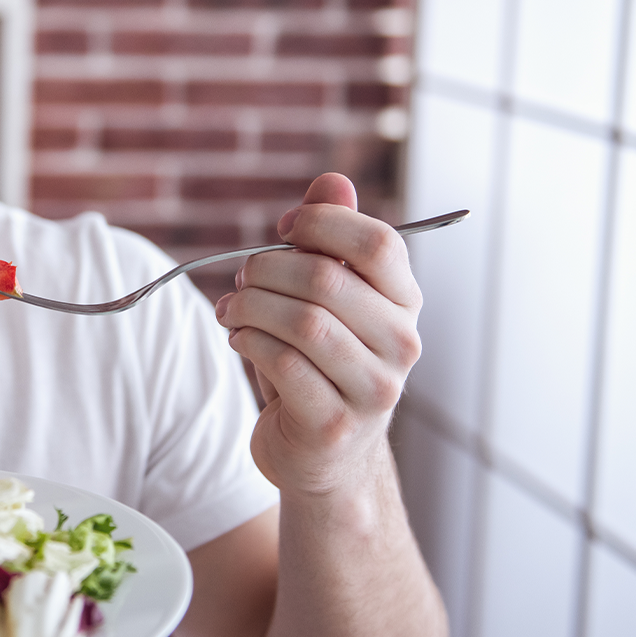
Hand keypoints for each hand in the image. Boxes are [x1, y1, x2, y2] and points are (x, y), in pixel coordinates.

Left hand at [214, 173, 422, 495]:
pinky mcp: (334, 423)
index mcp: (404, 302)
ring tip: (231, 310)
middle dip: (267, 270)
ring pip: (302, 322)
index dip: (320, 225)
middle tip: (241, 278)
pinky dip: (247, 342)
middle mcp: (401, 344)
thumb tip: (332, 181)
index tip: (281, 231)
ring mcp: (374, 388)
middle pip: (327, 280)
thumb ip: (329, 239)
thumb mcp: (325, 299)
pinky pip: (282, 364)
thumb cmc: (320, 363)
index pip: (378, 243)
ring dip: (250, 307)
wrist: (324, 455)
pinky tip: (238, 339)